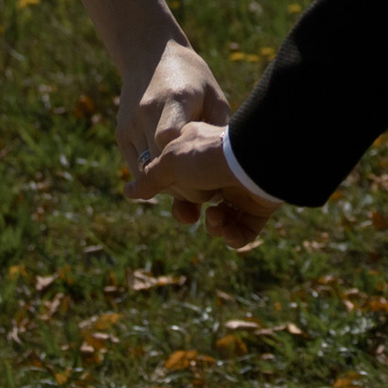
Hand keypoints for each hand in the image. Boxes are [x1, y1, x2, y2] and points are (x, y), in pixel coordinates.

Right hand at [119, 36, 227, 176]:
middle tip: (207, 192)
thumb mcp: (214, 97)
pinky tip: (174, 176)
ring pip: (145, 173)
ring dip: (168, 186)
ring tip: (191, 184)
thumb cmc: (193, 78)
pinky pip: (136, 169)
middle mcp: (146, 112)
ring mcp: (129, 125)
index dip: (188, 164)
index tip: (209, 174)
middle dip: (183, 185)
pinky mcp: (121, 135)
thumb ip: (216, 130)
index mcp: (175, 100)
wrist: (150, 55)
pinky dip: (155, 178)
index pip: (170, 139)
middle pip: (158, 163)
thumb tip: (228, 168)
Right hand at [131, 121, 280, 243]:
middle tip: (190, 214)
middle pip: (198, 199)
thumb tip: (128, 192)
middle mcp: (219, 168)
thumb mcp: (169, 163)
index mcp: (198, 151)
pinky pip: (245, 230)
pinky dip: (235, 236)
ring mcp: (240, 186)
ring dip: (215, 226)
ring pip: (221, 218)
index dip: (173, 191)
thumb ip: (150, 178)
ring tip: (216, 219)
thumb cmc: (207, 156)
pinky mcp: (259, 205)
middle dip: (191, 210)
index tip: (172, 196)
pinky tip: (229, 230)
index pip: (179, 175)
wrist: (253, 160)